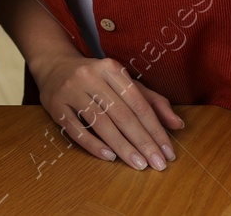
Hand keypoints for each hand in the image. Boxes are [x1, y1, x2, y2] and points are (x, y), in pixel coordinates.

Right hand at [32, 51, 180, 170]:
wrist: (53, 65)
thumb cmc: (95, 78)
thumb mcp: (123, 81)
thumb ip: (151, 101)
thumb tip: (177, 124)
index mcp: (111, 68)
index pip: (138, 103)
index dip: (155, 129)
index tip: (168, 151)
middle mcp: (90, 76)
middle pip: (121, 114)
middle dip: (142, 142)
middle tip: (157, 164)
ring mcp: (70, 90)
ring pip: (101, 123)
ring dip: (122, 147)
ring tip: (139, 164)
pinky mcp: (55, 105)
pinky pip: (76, 129)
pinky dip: (93, 145)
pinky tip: (109, 157)